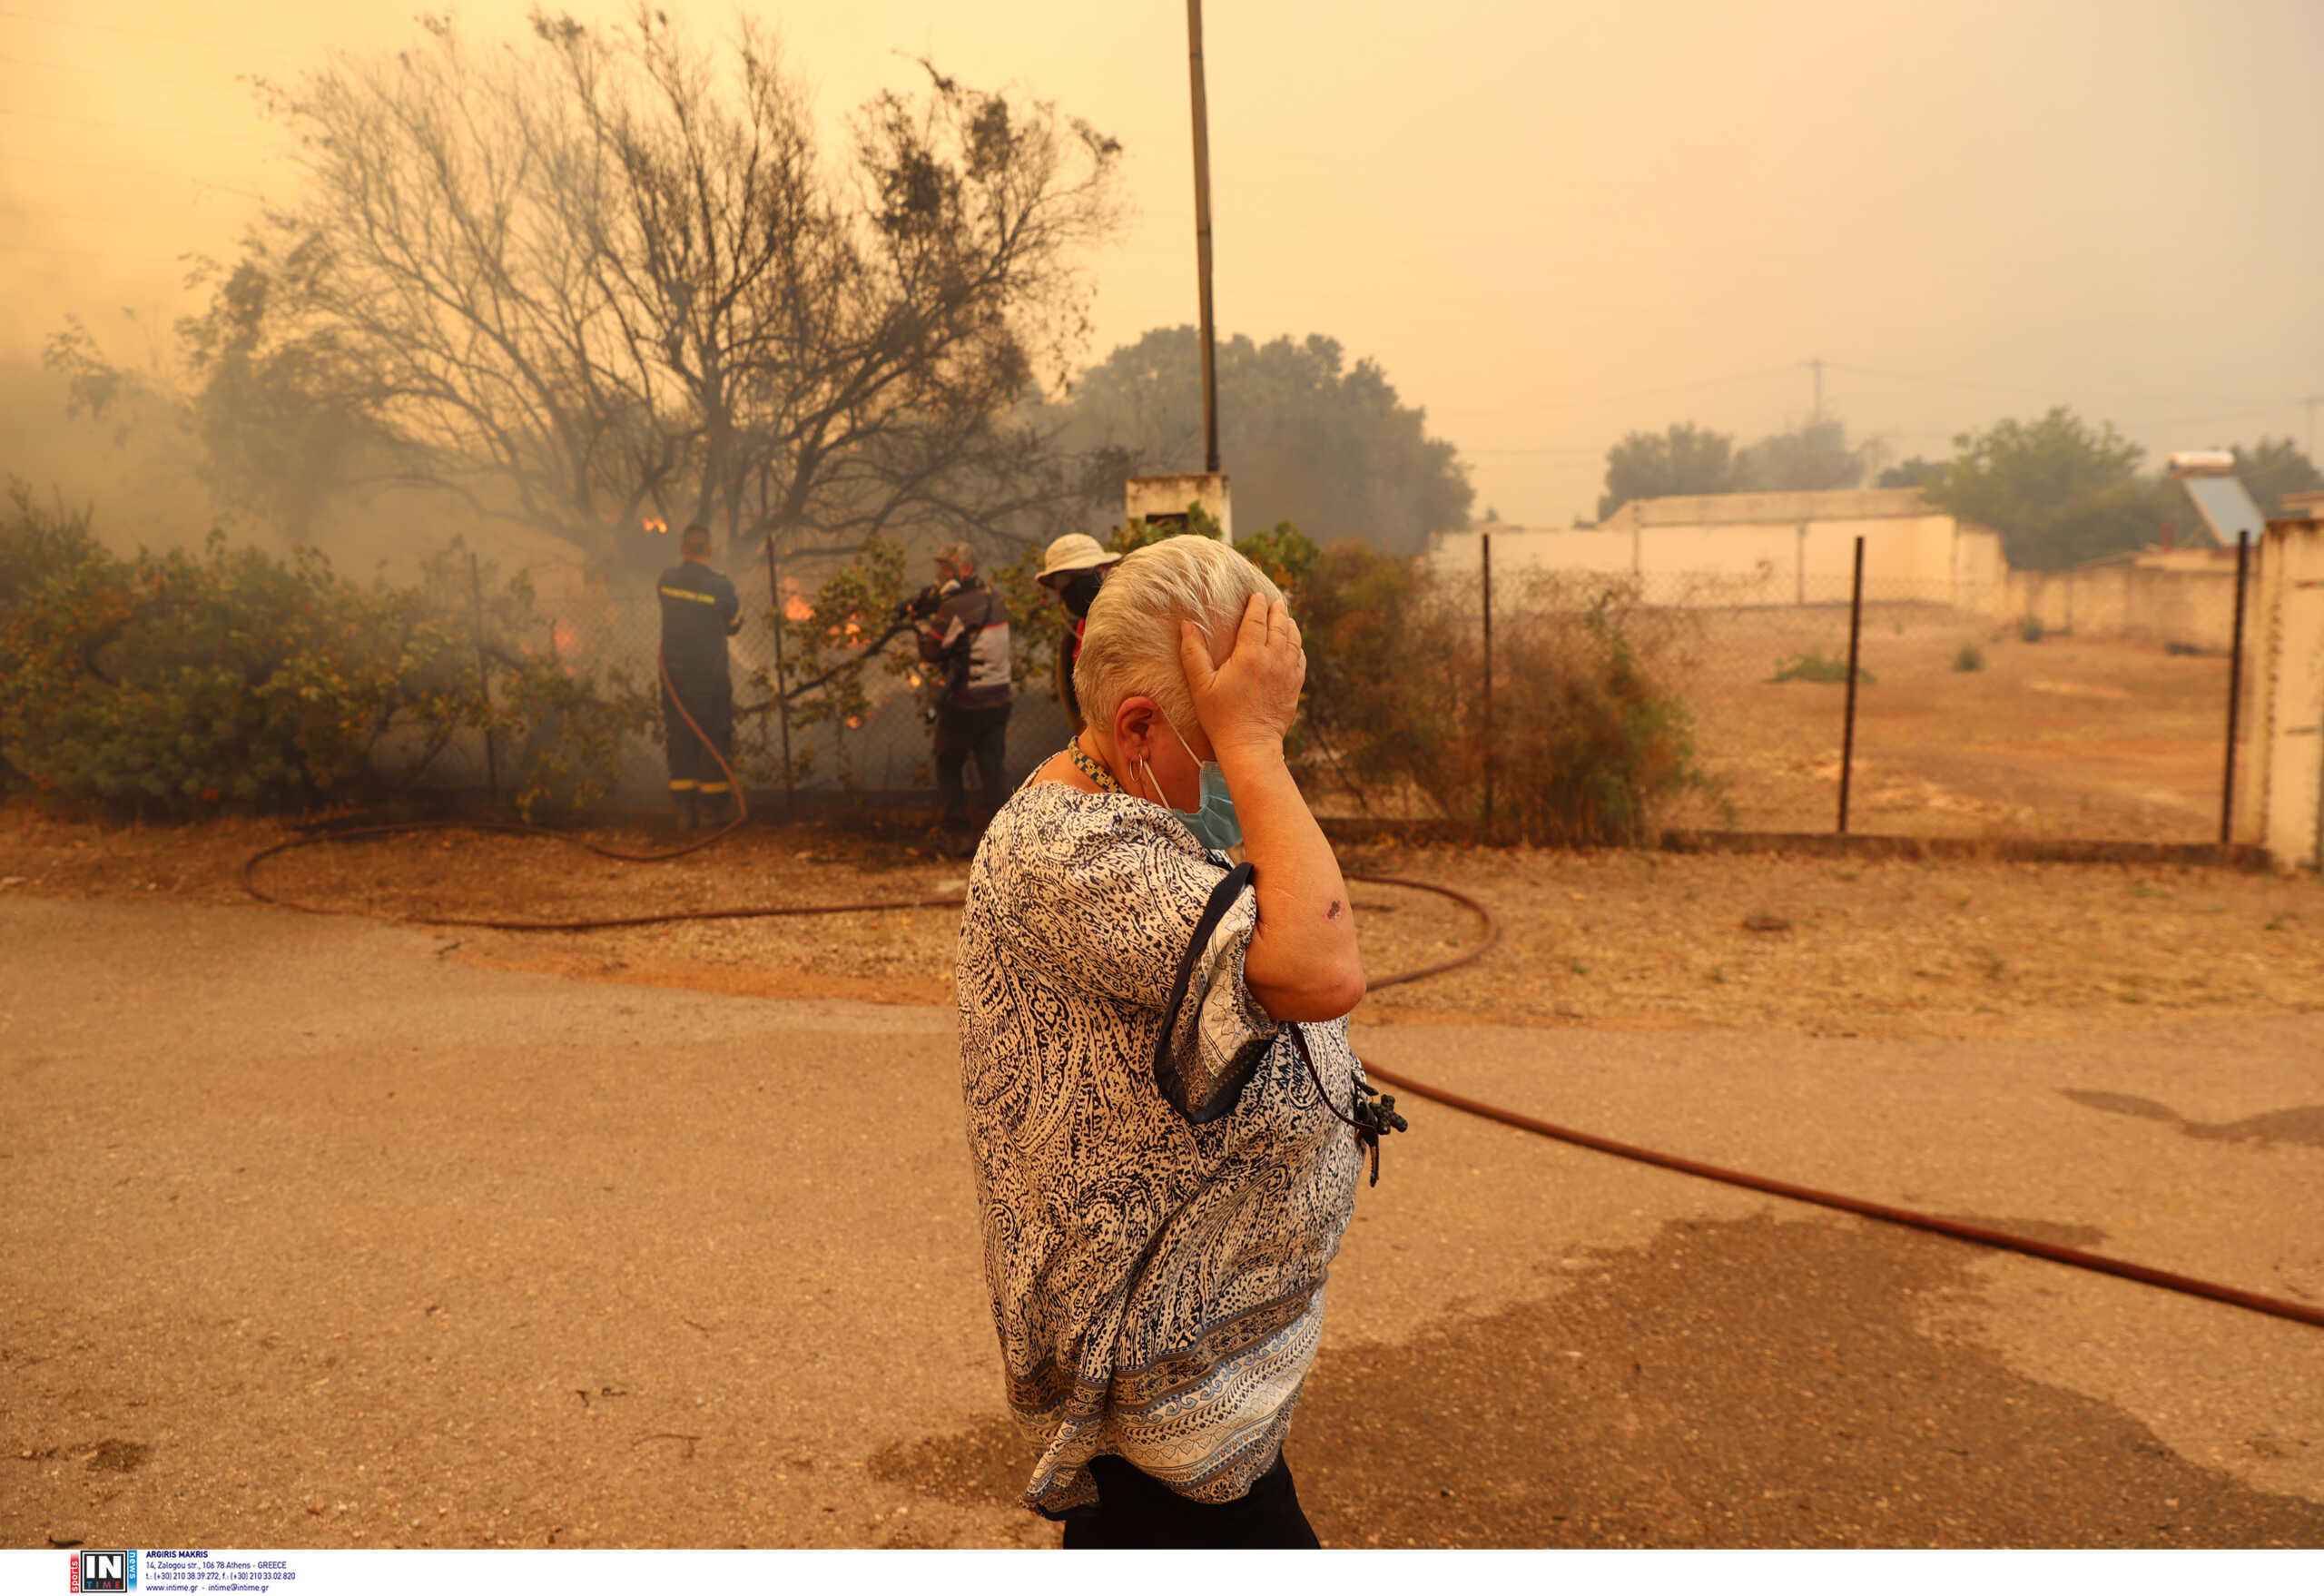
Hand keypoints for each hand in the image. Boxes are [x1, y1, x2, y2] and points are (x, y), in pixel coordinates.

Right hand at [1179, 594, 1304, 755]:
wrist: (1250, 745)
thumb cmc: (1221, 716)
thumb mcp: (1201, 685)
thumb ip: (1193, 653)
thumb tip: (1187, 625)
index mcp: (1250, 655)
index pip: (1256, 620)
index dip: (1257, 605)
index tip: (1257, 595)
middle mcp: (1273, 659)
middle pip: (1279, 626)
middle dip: (1276, 611)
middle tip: (1275, 601)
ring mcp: (1288, 673)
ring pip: (1293, 640)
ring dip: (1289, 626)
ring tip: (1286, 617)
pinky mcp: (1295, 687)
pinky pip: (1300, 659)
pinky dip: (1298, 646)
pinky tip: (1294, 644)